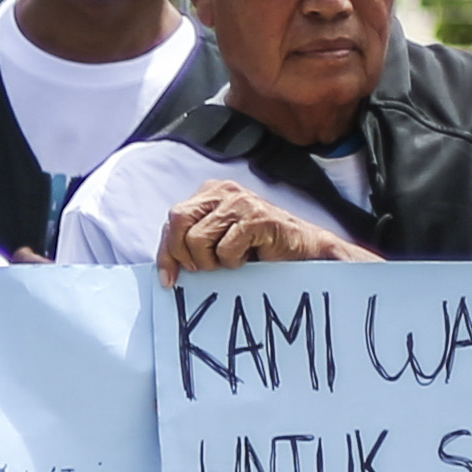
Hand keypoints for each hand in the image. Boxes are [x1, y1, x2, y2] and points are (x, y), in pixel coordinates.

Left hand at [154, 181, 364, 282]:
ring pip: (197, 238)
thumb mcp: (218, 241)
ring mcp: (240, 202)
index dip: (167, 252)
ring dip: (213, 262)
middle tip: (205, 269)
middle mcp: (223, 191)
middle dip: (184, 254)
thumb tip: (166, 270)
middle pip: (177, 221)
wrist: (305, 251)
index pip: (173, 220)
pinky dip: (234, 262)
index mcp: (210, 193)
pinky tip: (251, 257)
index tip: (169, 280)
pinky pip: (225, 249)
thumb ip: (192, 243)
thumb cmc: (260, 249)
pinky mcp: (256, 218)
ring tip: (234, 260)